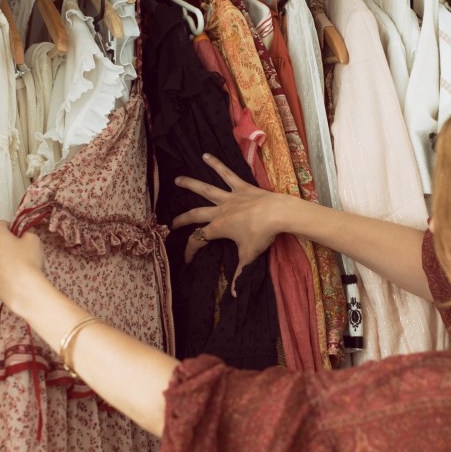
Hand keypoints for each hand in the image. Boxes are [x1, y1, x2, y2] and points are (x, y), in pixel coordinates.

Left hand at [0, 221, 46, 312]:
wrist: (22, 290)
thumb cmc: (26, 265)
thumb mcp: (34, 240)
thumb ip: (27, 234)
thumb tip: (25, 236)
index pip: (1, 224)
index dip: (12, 228)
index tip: (19, 234)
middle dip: (4, 242)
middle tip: (19, 248)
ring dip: (1, 256)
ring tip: (17, 263)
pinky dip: (0, 269)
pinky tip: (13, 273)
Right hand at [171, 153, 289, 279]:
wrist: (279, 213)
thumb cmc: (263, 235)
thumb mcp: (249, 257)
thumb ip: (239, 275)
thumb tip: (233, 296)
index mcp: (218, 228)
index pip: (198, 240)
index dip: (190, 251)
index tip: (187, 259)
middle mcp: (219, 211)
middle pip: (195, 214)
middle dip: (181, 219)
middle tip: (171, 221)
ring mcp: (229, 197)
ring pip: (205, 189)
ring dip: (190, 184)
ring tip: (177, 179)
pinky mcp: (241, 187)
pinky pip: (227, 174)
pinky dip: (217, 164)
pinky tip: (206, 155)